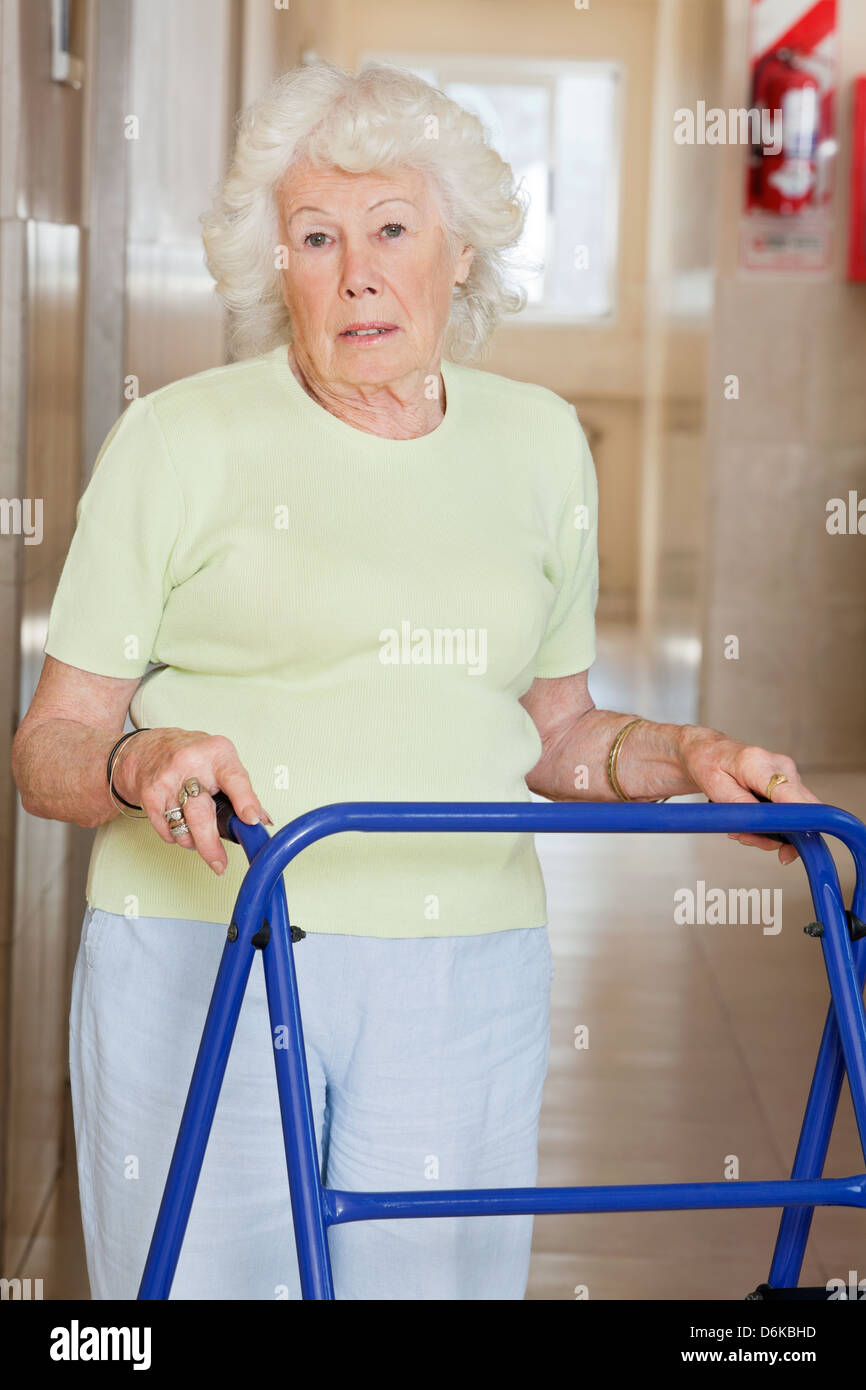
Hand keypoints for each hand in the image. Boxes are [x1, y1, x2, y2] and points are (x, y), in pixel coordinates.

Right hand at [113, 728, 272, 875]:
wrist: (151, 748)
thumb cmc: (194, 755)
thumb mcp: (223, 761)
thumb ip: (243, 791)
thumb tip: (262, 820)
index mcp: (216, 755)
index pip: (234, 779)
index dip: (245, 801)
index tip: (252, 820)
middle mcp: (190, 766)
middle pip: (201, 814)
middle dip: (211, 845)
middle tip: (219, 863)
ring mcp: (167, 781)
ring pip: (183, 828)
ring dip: (195, 842)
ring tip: (201, 835)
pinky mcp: (149, 796)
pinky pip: (167, 831)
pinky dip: (178, 837)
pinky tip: (184, 826)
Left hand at [677, 726, 820, 865]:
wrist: (709, 751)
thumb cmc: (709, 764)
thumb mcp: (716, 789)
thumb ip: (744, 808)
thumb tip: (767, 826)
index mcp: (759, 764)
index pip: (790, 795)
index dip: (798, 821)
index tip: (791, 846)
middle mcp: (782, 766)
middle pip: (801, 810)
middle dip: (778, 834)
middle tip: (745, 837)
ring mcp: (789, 773)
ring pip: (797, 814)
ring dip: (772, 831)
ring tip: (742, 829)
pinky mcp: (790, 782)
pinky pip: (792, 809)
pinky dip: (775, 822)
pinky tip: (753, 821)